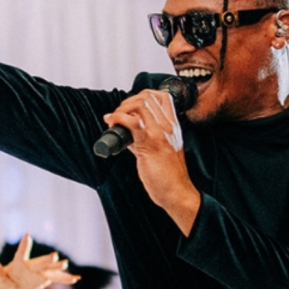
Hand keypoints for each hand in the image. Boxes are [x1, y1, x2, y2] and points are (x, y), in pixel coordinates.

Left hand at [0, 233, 80, 288]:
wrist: (12, 288)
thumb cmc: (3, 284)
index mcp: (19, 264)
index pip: (21, 253)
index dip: (24, 245)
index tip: (27, 235)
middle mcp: (32, 265)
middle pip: (40, 261)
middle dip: (47, 259)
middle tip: (54, 255)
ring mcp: (40, 271)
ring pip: (51, 268)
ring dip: (58, 267)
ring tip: (66, 264)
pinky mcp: (45, 277)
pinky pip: (57, 278)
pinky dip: (66, 279)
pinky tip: (76, 278)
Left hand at [101, 89, 200, 234]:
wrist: (176, 192)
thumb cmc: (169, 176)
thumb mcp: (160, 151)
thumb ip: (144, 139)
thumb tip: (125, 131)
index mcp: (173, 126)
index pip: (162, 96)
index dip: (142, 96)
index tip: (131, 107)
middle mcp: (168, 126)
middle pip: (148, 96)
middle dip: (128, 101)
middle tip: (119, 115)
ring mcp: (160, 133)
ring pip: (140, 104)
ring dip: (122, 109)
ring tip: (115, 120)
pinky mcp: (150, 143)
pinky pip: (131, 122)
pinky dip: (117, 119)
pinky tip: (112, 125)